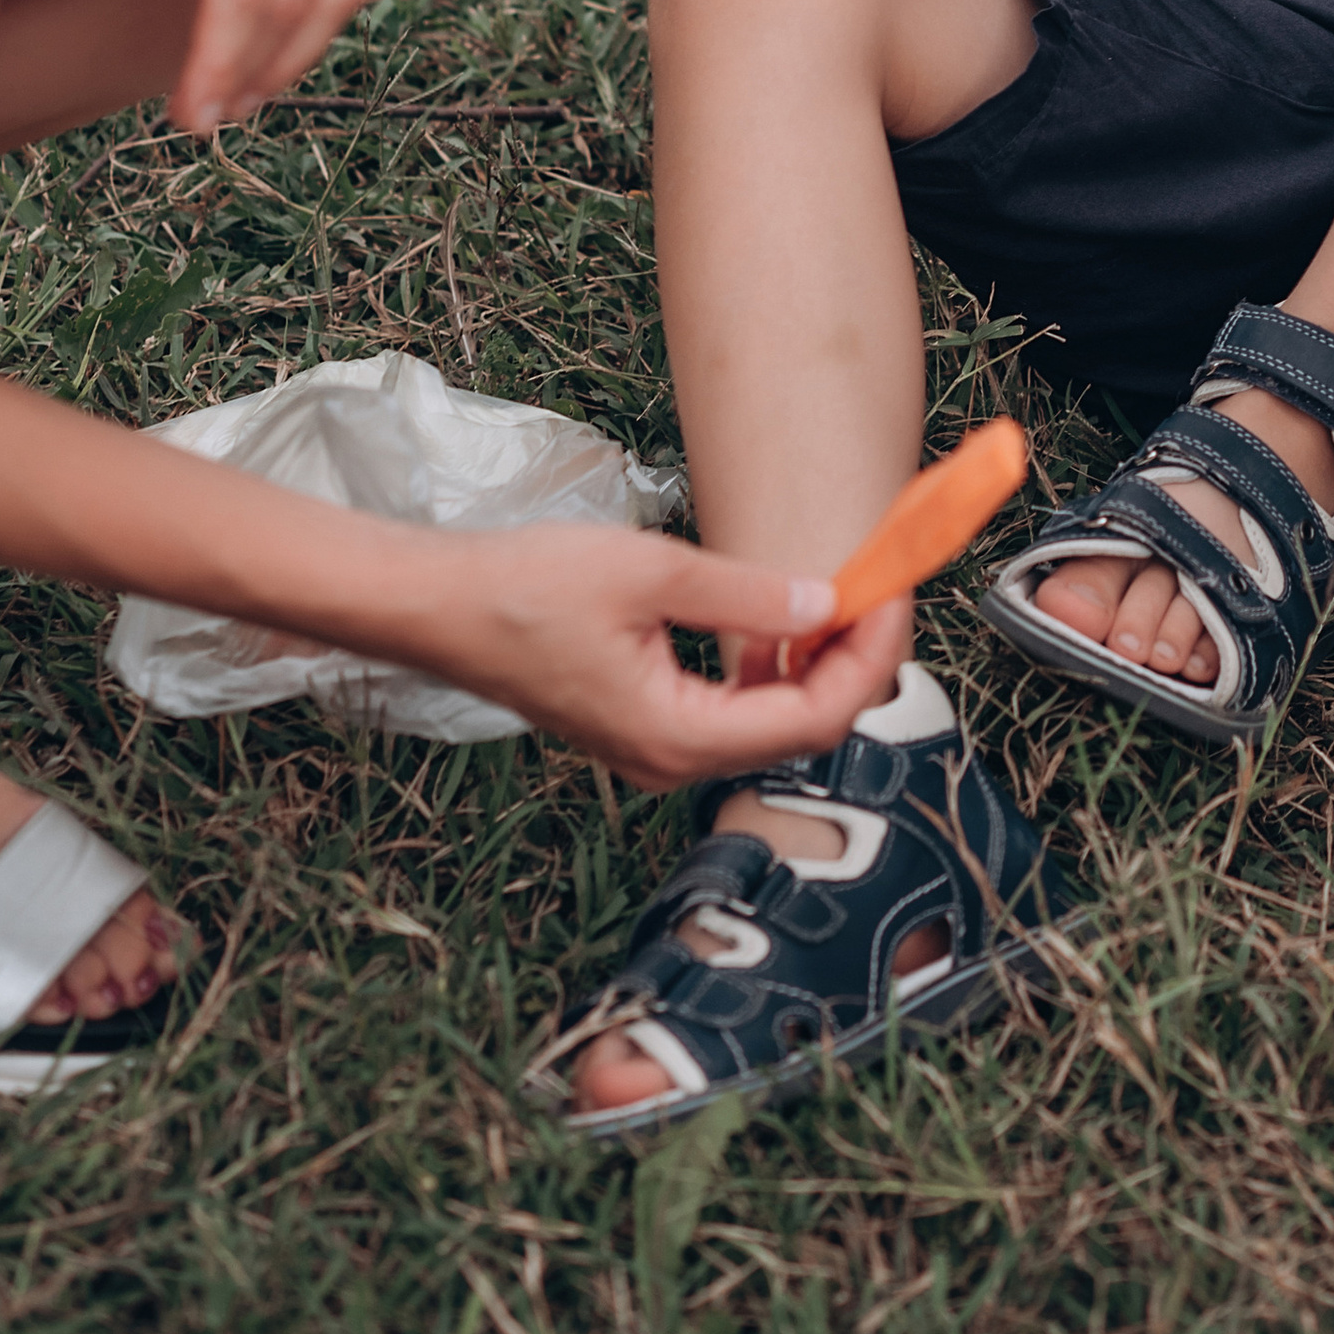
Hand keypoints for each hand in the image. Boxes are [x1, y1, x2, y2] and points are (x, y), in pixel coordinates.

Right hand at [403, 524, 915, 788]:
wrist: (440, 607)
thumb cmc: (527, 588)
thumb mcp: (651, 572)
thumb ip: (744, 592)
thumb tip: (826, 601)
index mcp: (674, 736)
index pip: (811, 719)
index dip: (866, 659)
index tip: (893, 597)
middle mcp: (668, 761)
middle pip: (799, 732)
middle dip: (850, 663)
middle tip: (879, 592)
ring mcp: (653, 750)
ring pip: (768, 726)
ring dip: (812, 666)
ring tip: (836, 597)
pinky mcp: (641, 726)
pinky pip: (730, 714)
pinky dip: (767, 671)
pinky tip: (774, 620)